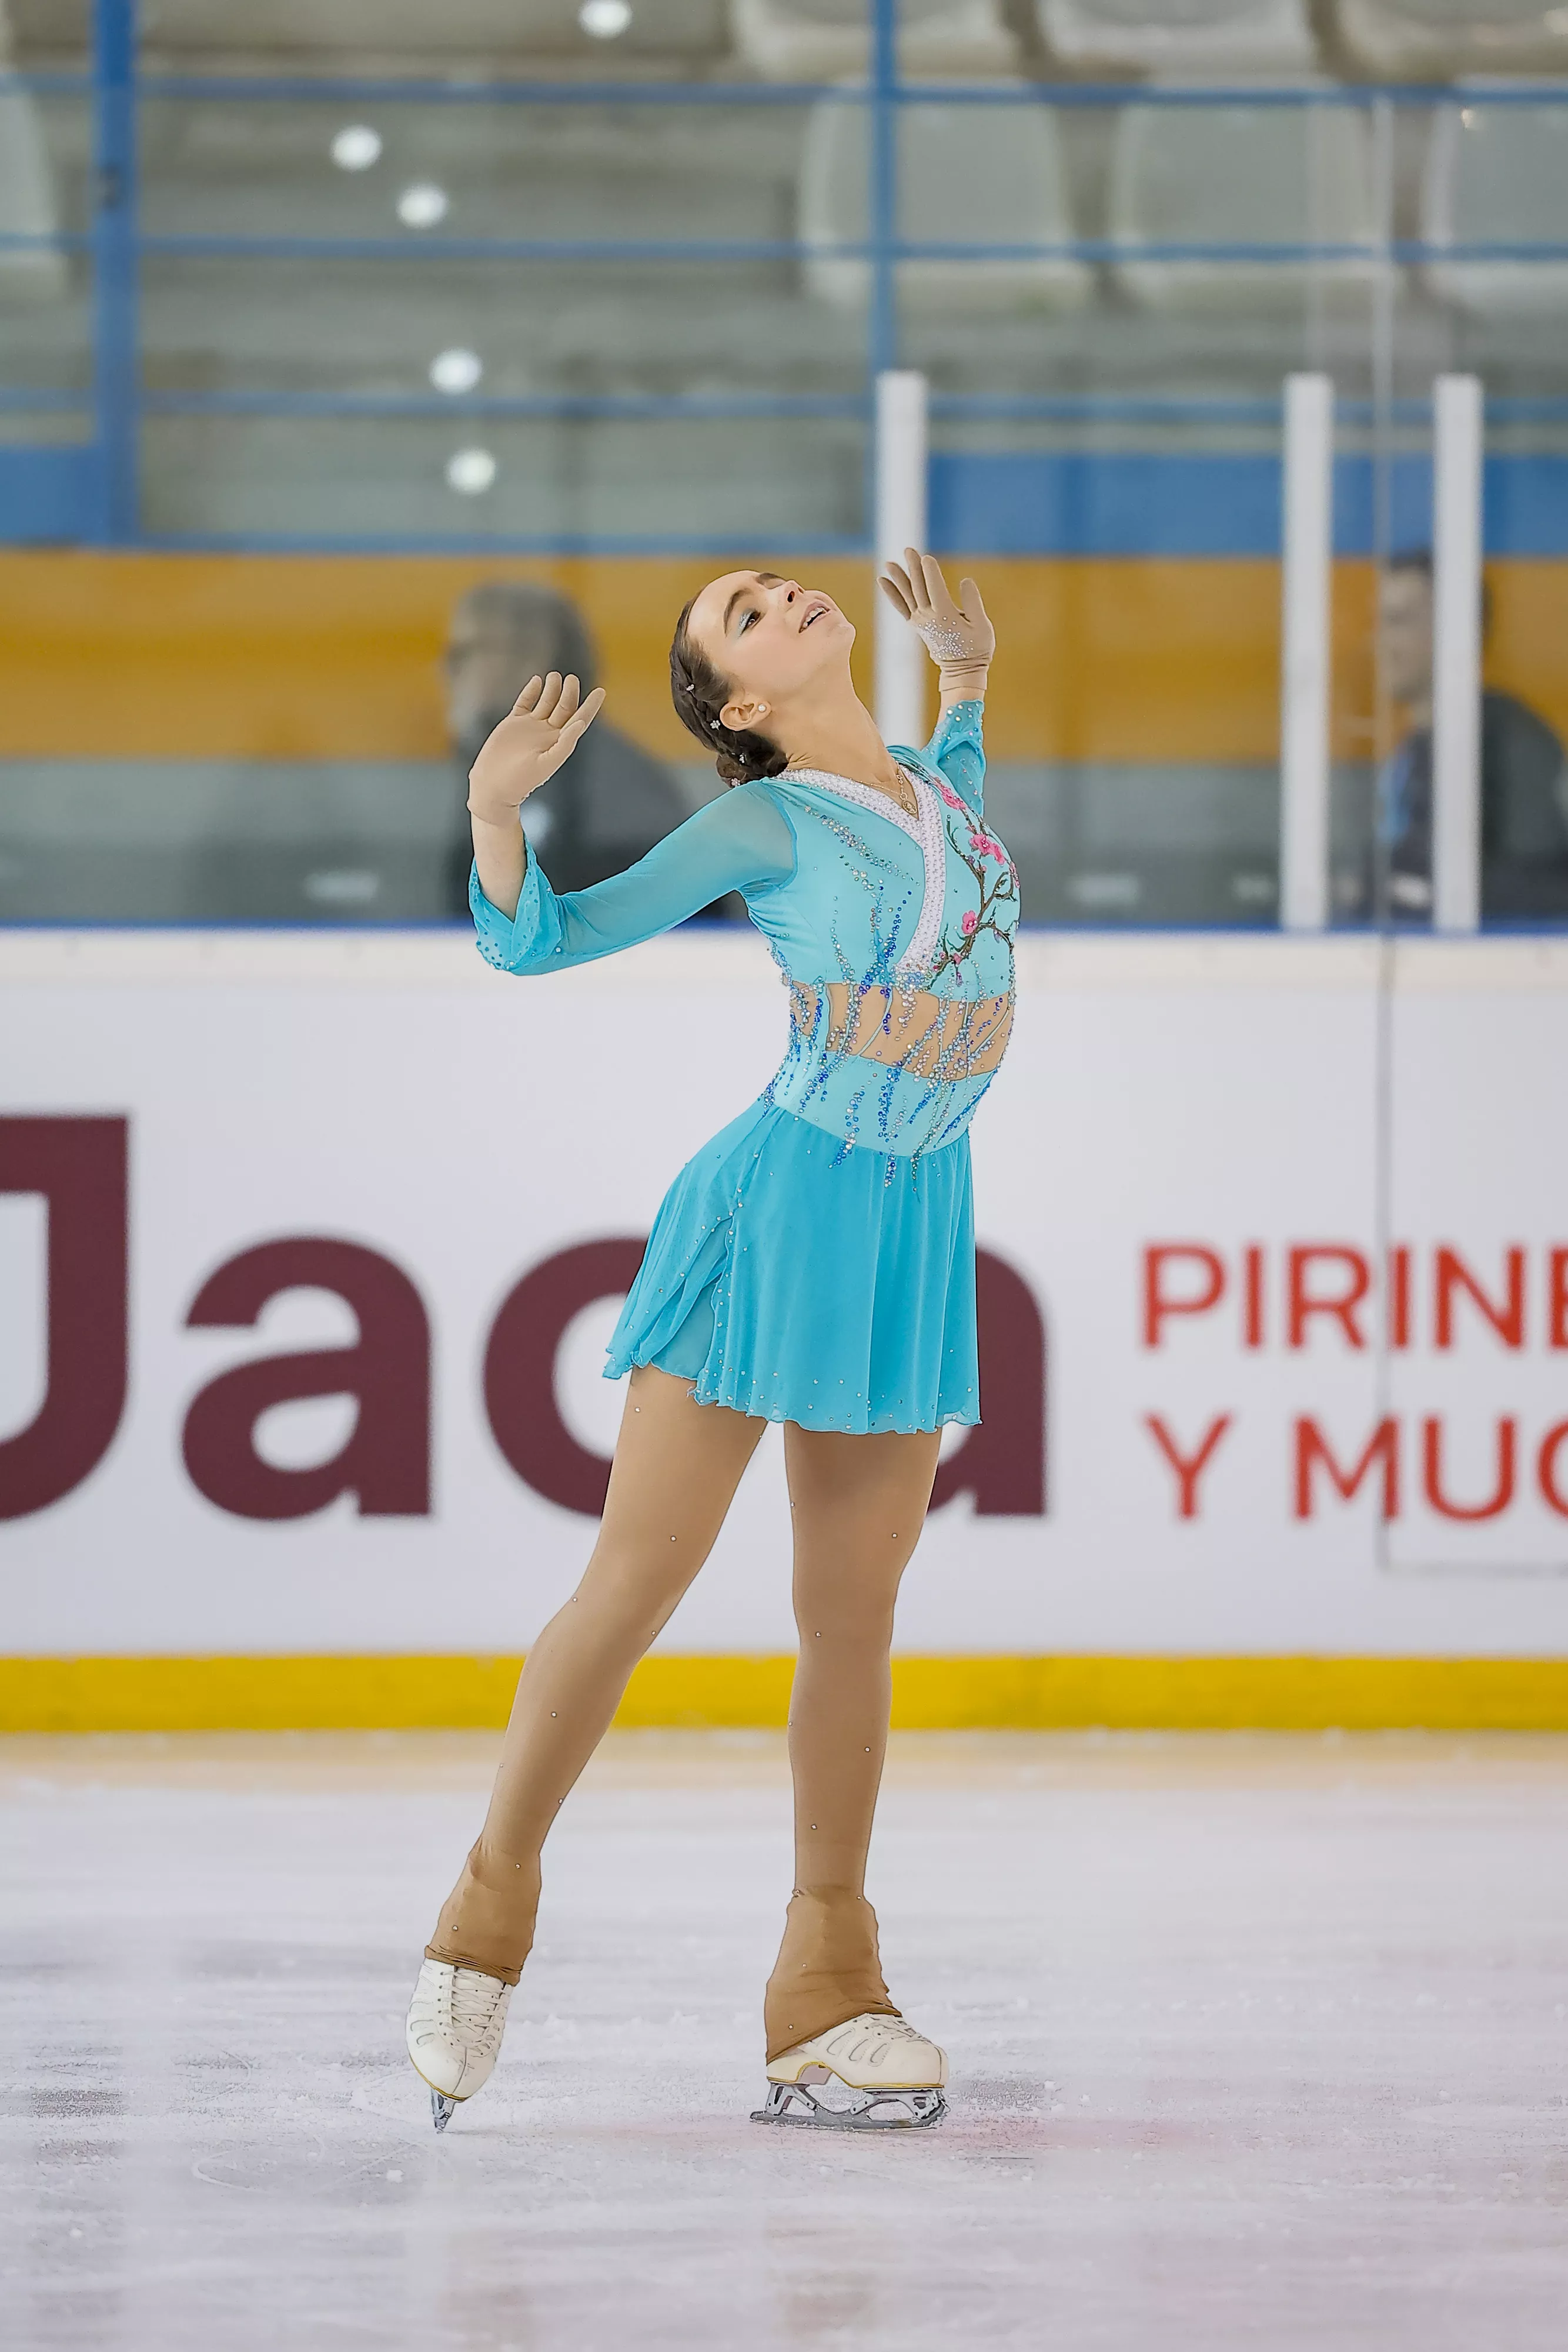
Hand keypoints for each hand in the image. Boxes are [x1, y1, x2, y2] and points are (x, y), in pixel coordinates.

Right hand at [466, 672, 605, 822]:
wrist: (494, 785)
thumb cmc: (522, 779)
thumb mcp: (546, 763)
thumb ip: (565, 744)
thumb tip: (580, 723)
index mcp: (560, 742)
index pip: (580, 719)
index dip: (591, 706)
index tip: (601, 691)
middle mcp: (548, 733)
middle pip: (564, 707)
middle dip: (569, 692)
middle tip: (572, 679)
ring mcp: (531, 727)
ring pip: (546, 701)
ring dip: (552, 689)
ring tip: (555, 676)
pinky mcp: (514, 723)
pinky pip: (525, 703)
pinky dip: (531, 691)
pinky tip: (537, 680)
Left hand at [877, 549, 993, 695]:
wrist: (961, 671)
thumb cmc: (976, 648)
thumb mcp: (982, 626)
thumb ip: (973, 603)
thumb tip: (965, 581)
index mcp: (945, 615)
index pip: (934, 588)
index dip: (930, 572)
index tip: (926, 557)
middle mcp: (928, 617)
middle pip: (918, 587)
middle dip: (913, 568)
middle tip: (908, 549)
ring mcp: (920, 622)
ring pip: (907, 595)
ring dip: (898, 577)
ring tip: (888, 563)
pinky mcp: (916, 625)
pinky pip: (901, 607)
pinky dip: (892, 594)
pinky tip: (883, 581)